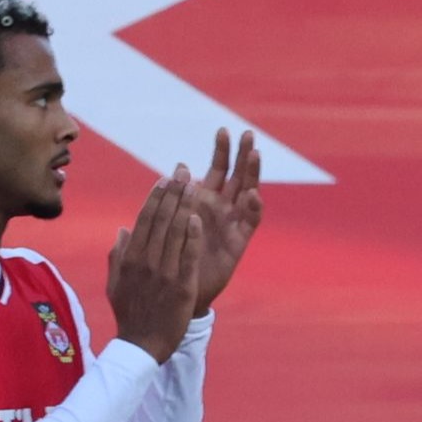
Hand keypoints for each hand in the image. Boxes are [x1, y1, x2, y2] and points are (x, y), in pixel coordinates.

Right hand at [102, 171, 203, 357]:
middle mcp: (146, 262)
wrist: (142, 346)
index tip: (166, 179)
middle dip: (173, 193)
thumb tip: (123, 229)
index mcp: (131, 259)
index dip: (156, 197)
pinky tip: (197, 218)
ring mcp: (164, 273)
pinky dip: (192, 237)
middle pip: (161, 220)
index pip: (144, 220)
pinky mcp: (181, 286)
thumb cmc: (129, 314)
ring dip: (184, 206)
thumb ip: (118, 255)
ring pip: (175, 233)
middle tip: (183, 171)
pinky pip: (187, 257)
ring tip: (194, 184)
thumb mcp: (115, 283)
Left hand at [182, 126, 265, 307]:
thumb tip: (174, 170)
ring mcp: (231, 223)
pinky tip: (251, 194)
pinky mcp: (239, 242)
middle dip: (242, 155)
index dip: (221, 151)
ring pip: (247, 192)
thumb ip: (172, 200)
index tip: (223, 130)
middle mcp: (220, 208)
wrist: (174, 290)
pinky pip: (250, 222)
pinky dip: (252, 208)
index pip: (217, 169)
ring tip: (255, 154)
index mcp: (202, 200)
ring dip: (252, 175)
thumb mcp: (166, 223)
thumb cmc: (168, 257)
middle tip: (247, 133)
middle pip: (237, 175)